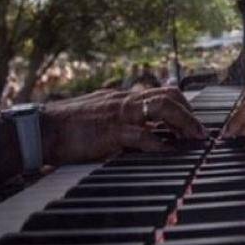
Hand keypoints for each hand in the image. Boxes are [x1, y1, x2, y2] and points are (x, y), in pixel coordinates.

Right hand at [41, 87, 206, 164]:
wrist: (42, 129)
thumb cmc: (71, 127)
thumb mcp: (104, 117)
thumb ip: (126, 121)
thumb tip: (150, 134)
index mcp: (125, 98)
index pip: (163, 93)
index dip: (184, 107)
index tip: (196, 123)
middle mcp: (125, 101)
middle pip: (169, 96)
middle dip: (190, 113)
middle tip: (201, 132)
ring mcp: (118, 114)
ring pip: (160, 108)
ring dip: (182, 122)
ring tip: (194, 138)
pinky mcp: (109, 131)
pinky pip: (139, 134)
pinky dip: (157, 142)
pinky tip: (169, 150)